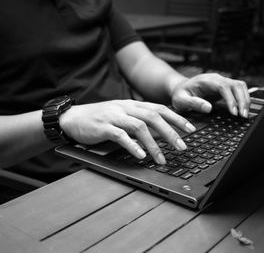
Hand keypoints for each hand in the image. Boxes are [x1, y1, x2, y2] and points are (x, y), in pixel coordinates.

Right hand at [59, 100, 195, 163]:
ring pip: (139, 126)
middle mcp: (125, 108)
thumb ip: (138, 120)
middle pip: (153, 116)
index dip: (176, 118)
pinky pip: (121, 135)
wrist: (72, 117)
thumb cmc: (99, 119)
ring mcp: (114, 116)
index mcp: (131, 105)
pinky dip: (133, 146)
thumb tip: (159, 132)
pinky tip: (141, 155)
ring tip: (162, 158)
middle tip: (182, 146)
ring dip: (154, 144)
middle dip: (170, 132)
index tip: (190, 129)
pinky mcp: (103, 127)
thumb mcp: (121, 115)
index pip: (159, 108)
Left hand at [171, 73, 249, 116]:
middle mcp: (216, 79)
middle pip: (236, 85)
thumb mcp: (181, 100)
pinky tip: (243, 110)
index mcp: (206, 80)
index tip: (233, 112)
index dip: (230, 99)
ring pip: (240, 86)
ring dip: (245, 99)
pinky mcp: (226, 88)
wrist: (181, 89)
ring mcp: (222, 82)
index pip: (223, 86)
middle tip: (243, 116)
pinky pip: (239, 90)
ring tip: (245, 114)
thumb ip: (193, 103)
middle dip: (242, 100)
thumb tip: (208, 108)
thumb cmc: (180, 94)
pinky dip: (243, 99)